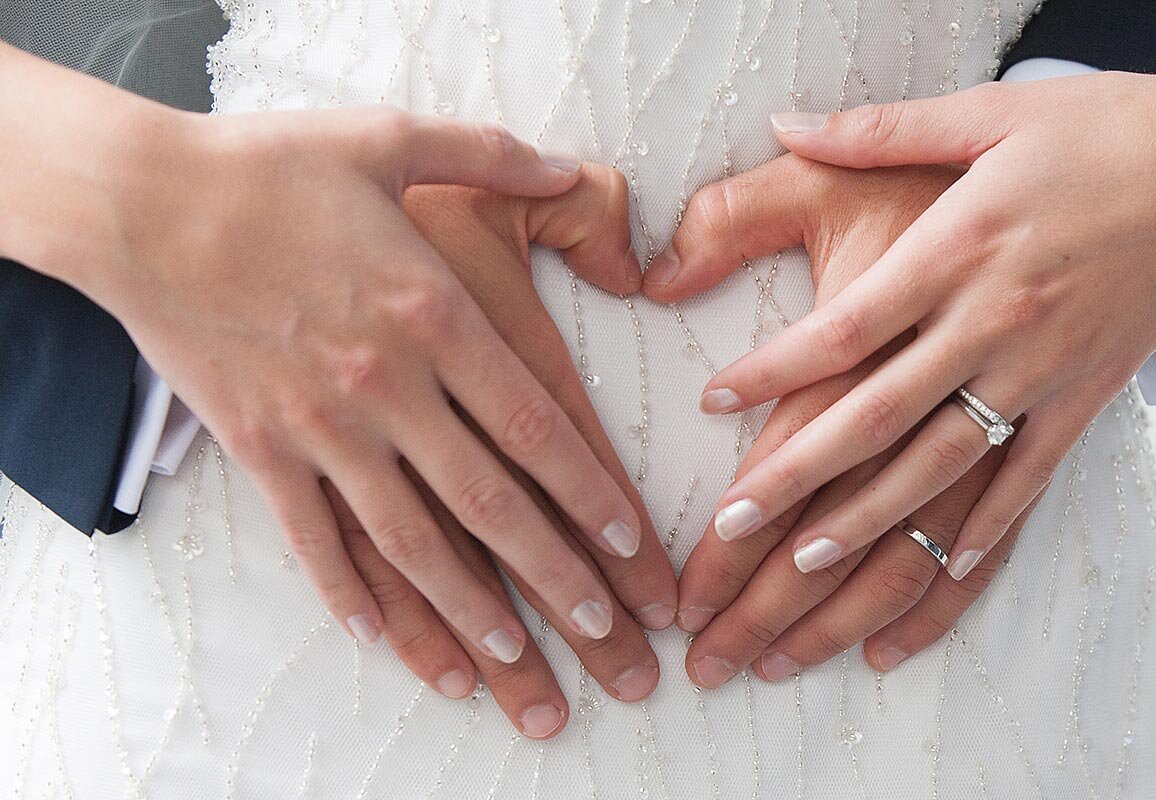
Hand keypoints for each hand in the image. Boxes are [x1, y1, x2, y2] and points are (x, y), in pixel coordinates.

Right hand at [66, 106, 650, 669]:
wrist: (139, 203)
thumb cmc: (269, 169)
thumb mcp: (391, 138)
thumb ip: (495, 154)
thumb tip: (573, 169)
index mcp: (435, 313)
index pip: (534, 424)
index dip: (589, 491)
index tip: (627, 543)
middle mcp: (388, 384)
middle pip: (488, 500)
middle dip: (552, 575)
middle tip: (600, 634)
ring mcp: (321, 426)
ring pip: (408, 539)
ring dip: (465, 607)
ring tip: (511, 663)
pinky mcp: (259, 447)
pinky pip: (310, 537)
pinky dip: (346, 592)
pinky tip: (378, 638)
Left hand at [650, 72, 1155, 581]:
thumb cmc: (1103, 127)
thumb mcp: (985, 110)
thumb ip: (878, 127)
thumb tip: (784, 120)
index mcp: (958, 246)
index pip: (844, 328)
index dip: (772, 370)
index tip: (712, 404)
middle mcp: (996, 318)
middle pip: (878, 415)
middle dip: (798, 478)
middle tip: (729, 529)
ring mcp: (1047, 365)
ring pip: (944, 463)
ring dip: (872, 520)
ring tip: (807, 567)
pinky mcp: (1092, 393)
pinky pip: (1032, 475)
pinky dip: (989, 529)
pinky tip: (947, 570)